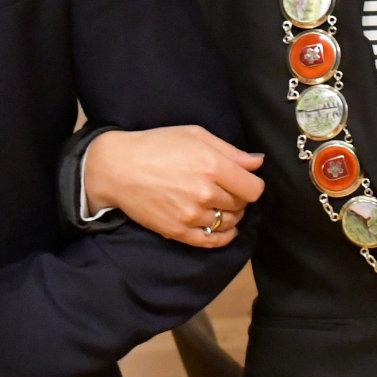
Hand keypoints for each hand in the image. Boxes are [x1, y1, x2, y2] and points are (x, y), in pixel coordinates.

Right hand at [83, 126, 264, 246]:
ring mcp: (191, 215)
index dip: (252, 184)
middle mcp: (205, 193)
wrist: (118, 168)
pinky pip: (211, 241)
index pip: (254, 188)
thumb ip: (230, 150)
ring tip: (221, 205)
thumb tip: (258, 162)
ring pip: (229, 223)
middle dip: (239, 198)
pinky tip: (225, 230)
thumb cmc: (157, 145)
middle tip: (228, 190)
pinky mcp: (178, 231)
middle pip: (241, 205)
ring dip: (231, 215)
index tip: (244, 181)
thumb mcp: (195, 135)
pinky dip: (223, 237)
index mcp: (213, 166)